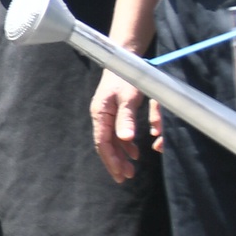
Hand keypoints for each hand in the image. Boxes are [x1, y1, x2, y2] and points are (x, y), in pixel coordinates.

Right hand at [89, 68, 158, 182]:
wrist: (125, 58)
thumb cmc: (127, 76)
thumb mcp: (128, 97)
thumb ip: (126, 118)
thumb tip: (126, 141)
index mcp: (100, 113)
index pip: (103, 143)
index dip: (111, 160)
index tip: (121, 174)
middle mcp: (101, 116)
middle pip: (105, 145)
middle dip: (115, 162)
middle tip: (126, 177)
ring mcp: (106, 114)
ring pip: (111, 140)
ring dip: (121, 156)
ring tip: (131, 169)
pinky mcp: (114, 112)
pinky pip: (117, 133)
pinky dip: (126, 144)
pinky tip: (134, 152)